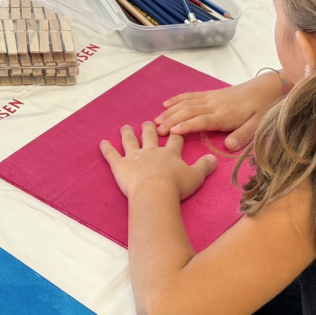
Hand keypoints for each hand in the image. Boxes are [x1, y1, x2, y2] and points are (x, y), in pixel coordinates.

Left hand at [100, 122, 217, 202]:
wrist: (155, 191)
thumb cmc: (176, 186)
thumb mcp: (196, 176)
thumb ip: (205, 166)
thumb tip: (214, 158)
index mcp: (170, 153)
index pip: (174, 139)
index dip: (174, 133)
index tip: (174, 127)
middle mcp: (151, 151)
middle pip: (150, 135)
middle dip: (149, 128)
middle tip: (147, 123)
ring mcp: (134, 156)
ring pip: (130, 141)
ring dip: (127, 133)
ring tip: (125, 126)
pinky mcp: (120, 165)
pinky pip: (111, 154)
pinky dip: (106, 148)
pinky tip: (102, 142)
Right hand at [156, 72, 288, 149]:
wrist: (267, 87)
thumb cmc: (263, 108)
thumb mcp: (258, 125)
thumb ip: (243, 135)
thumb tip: (229, 147)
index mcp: (224, 115)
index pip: (201, 120)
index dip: (185, 126)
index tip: (171, 133)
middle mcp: (214, 105)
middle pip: (188, 111)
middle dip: (171, 120)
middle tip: (156, 131)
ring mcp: (211, 98)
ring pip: (186, 103)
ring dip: (170, 112)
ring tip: (156, 120)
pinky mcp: (211, 94)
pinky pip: (191, 96)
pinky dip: (177, 99)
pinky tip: (167, 104)